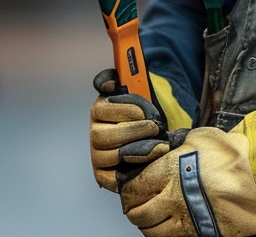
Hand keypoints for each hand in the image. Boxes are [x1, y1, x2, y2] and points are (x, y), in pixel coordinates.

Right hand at [90, 69, 185, 192]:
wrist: (161, 138)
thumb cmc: (149, 113)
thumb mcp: (139, 90)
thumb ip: (122, 78)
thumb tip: (107, 84)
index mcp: (99, 110)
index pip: (101, 110)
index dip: (126, 110)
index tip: (147, 112)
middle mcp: (95, 134)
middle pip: (104, 135)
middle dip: (135, 131)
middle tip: (157, 128)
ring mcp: (98, 157)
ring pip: (111, 155)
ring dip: (139, 149)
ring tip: (160, 145)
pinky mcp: (105, 177)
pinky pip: (112, 178)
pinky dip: (133, 168)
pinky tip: (152, 159)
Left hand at [119, 126, 255, 236]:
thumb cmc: (235, 154)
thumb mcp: (199, 137)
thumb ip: (177, 146)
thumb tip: (166, 150)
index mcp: (169, 172)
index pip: (132, 188)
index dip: (128, 191)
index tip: (131, 190)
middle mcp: (174, 198)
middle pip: (138, 214)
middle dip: (134, 210)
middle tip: (138, 206)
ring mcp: (188, 219)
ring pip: (152, 232)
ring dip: (149, 225)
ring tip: (153, 218)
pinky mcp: (202, 233)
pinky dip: (167, 234)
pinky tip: (172, 225)